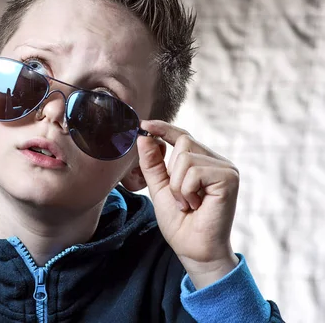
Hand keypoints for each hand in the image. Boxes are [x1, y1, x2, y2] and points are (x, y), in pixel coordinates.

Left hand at [136, 120, 239, 288]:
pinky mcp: (229, 178)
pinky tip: (196, 205)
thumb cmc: (180, 222)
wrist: (194, 249)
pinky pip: (193, 171)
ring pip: (186, 158)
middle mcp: (217, 161)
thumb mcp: (160, 188)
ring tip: (188, 204)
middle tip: (181, 198)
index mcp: (202, 162)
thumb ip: (153, 163)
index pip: (183, 136)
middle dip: (171, 173)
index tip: (144, 125)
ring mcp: (226, 168)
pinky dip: (186, 191)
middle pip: (183, 142)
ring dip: (178, 186)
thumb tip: (145, 137)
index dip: (163, 128)